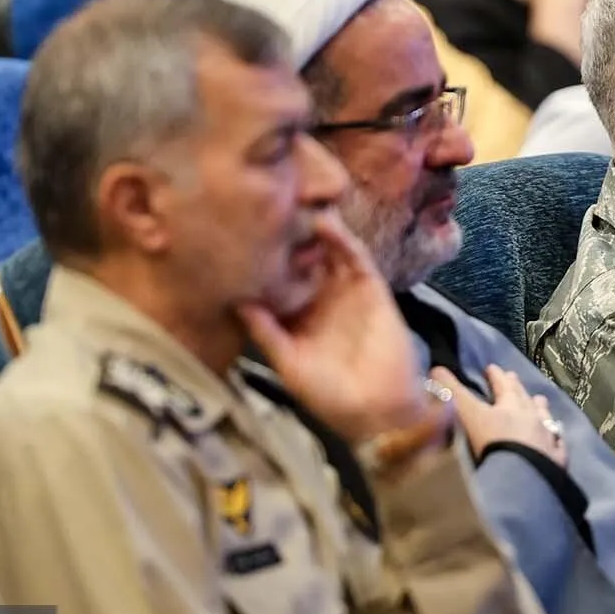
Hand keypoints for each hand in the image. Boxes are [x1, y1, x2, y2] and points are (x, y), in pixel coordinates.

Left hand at [237, 213, 426, 445]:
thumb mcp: (288, 364)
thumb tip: (236, 301)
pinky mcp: (370, 287)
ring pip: (327, 251)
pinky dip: (343, 239)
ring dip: (314, 230)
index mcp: (295, 316)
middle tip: (266, 204)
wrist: (378, 409)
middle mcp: (318, 297)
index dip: (261, 259)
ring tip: (295, 204)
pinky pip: (356, 257)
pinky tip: (326, 223)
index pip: (275, 279)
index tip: (241, 233)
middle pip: (301, 258)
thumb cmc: (329, 395)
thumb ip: (265, 332)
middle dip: (287, 235)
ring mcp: (344, 290)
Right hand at [445, 363, 567, 467]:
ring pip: (544, 416)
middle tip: (513, 376)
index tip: (492, 367)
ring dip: (539, 406)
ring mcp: (547, 439)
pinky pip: (558, 445)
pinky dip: (555, 438)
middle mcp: (530, 418)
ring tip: (539, 399)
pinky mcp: (556, 461)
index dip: (494, 376)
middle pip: (523, 398)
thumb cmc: (492, 447)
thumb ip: (450, 393)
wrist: (523, 481)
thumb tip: (435, 369)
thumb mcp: (467, 416)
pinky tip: (557, 438)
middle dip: (516, 386)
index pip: (500, 386)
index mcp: (508, 407)